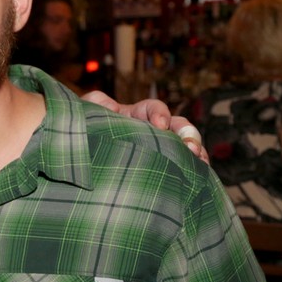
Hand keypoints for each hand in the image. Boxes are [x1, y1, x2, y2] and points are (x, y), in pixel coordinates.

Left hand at [81, 91, 209, 163]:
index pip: (154, 108)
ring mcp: (160, 149)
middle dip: (189, 134)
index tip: (159, 125)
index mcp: (135, 114)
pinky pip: (183, 167)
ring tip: (201, 163)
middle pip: (179, 126)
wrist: (80, 158)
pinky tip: (199, 179)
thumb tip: (111, 106)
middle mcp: (152, 130)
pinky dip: (194, 170)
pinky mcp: (162, 168)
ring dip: (197, 152)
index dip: (160, 113)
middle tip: (190, 148)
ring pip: (187, 147)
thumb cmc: (83, 131)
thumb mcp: (84, 113)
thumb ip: (94, 102)